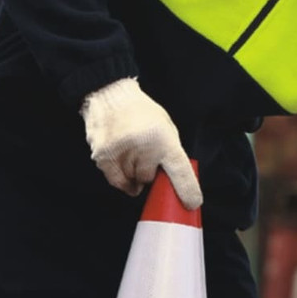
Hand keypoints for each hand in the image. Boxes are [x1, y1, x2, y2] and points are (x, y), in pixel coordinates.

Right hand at [80, 78, 201, 209]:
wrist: (110, 94)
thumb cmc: (141, 112)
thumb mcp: (166, 128)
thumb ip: (170, 153)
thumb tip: (174, 181)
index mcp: (164, 140)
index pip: (181, 173)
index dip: (188, 191)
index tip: (191, 203)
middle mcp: (145, 147)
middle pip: (149, 179)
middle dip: (149, 174)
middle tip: (145, 158)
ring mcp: (123, 153)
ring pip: (131, 181)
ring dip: (133, 174)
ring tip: (131, 153)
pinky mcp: (104, 156)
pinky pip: (116, 181)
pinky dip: (120, 177)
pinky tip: (122, 163)